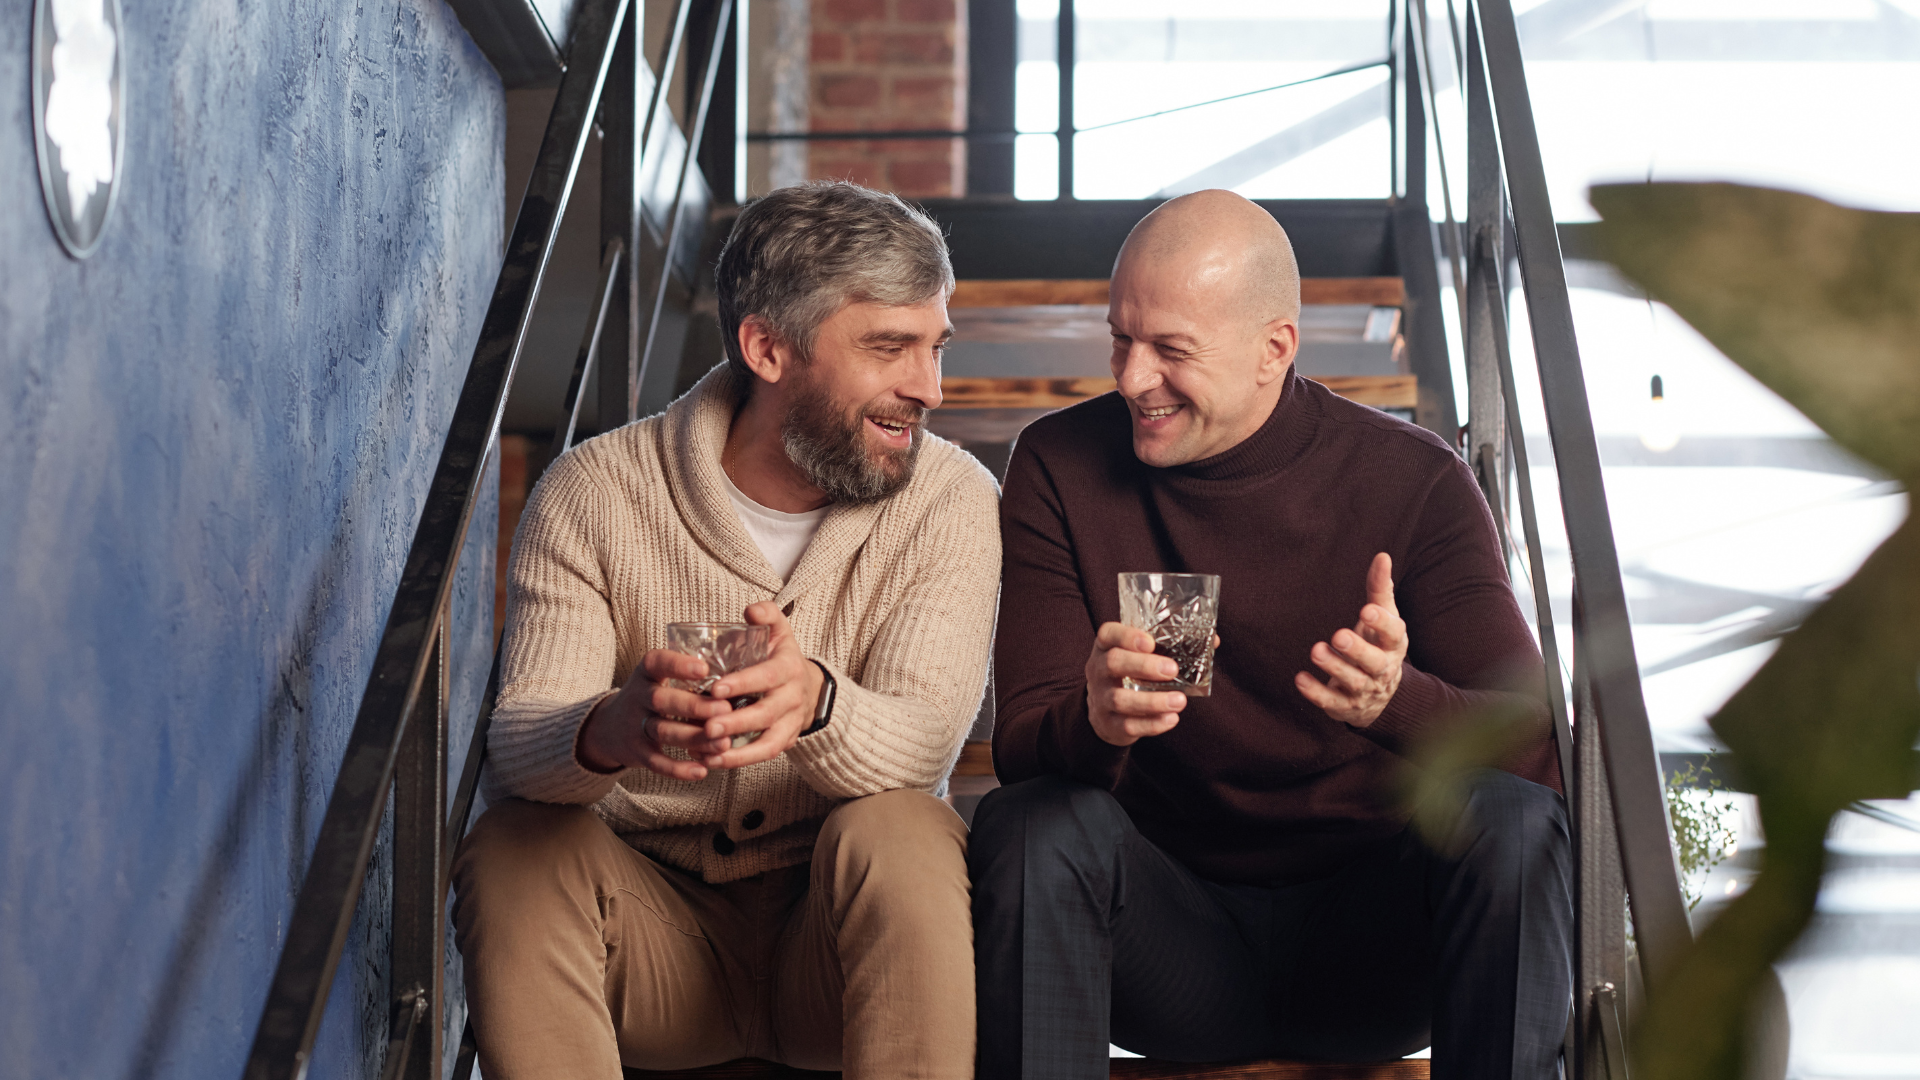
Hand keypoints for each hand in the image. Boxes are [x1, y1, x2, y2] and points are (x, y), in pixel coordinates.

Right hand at [579, 649, 737, 781]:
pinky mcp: (637, 752)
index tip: (704, 669)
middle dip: (694, 706)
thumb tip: (739, 676)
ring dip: (694, 739)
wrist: (610, 728)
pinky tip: (702, 771)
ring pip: (664, 732)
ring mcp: (635, 726)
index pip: (657, 662)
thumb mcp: (661, 678)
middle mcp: (638, 697)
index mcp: (647, 673)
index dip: (678, 665)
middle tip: (725, 709)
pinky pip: (657, 762)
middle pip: (662, 700)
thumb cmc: (653, 696)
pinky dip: (678, 769)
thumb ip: (690, 676)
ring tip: (723, 743)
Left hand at [683, 600, 825, 770]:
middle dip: (737, 722)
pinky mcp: (785, 741)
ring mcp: (790, 722)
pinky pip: (765, 755)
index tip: (716, 689)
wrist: (809, 688)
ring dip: (738, 751)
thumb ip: (766, 615)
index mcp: (789, 667)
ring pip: (768, 742)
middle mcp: (793, 697)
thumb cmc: (781, 657)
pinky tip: (712, 761)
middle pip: (766, 713)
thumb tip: (751, 610)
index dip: (744, 683)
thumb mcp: (779, 631)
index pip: (768, 676)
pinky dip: (739, 761)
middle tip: (708, 726)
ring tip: (708, 752)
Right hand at [1085, 622, 1189, 746]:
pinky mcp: (1108, 723)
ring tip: (1179, 700)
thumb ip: (1171, 648)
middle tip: (1172, 670)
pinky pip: (1128, 725)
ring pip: (1120, 699)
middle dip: (1143, 666)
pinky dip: (1151, 724)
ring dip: (1152, 700)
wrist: (1105, 713)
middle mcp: (1098, 670)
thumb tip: (1212, 641)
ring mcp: (1100, 698)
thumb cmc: (1131, 676)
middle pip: (1113, 663)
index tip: (1150, 642)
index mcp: (1106, 647)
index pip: (1108, 634)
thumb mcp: (1141, 657)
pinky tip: (1171, 719)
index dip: (1127, 636)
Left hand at [1296, 552, 1407, 727]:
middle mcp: (1382, 670)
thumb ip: (1380, 590)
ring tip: (1316, 650)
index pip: (1394, 634)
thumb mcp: (1383, 619)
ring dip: (1334, 667)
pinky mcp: (1345, 706)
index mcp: (1393, 645)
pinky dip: (1316, 692)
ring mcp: (1365, 690)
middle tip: (1338, 635)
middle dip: (1357, 650)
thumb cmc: (1378, 645)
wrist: (1380, 695)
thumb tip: (1382, 556)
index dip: (1382, 623)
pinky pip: (1331, 702)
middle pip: (1375, 662)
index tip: (1366, 610)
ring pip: (1352, 682)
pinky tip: (1300, 679)